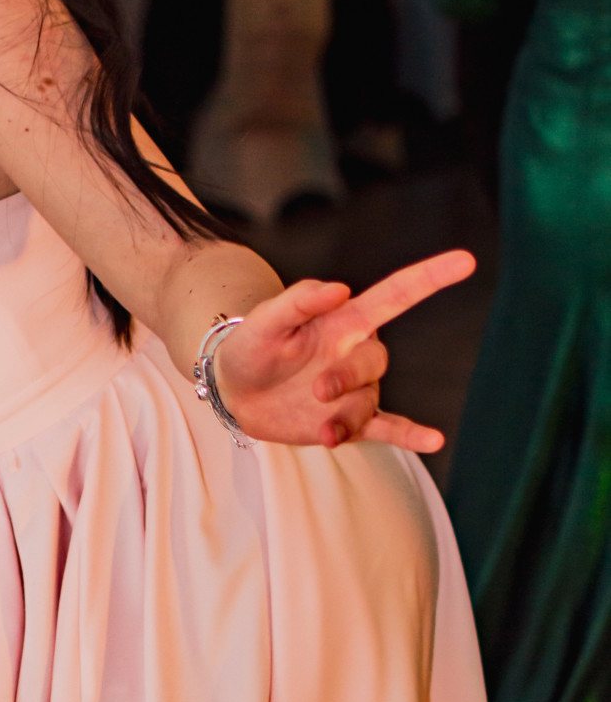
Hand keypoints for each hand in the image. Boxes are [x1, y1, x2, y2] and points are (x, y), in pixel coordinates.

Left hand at [212, 251, 475, 452]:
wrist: (237, 394)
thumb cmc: (253, 348)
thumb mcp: (264, 320)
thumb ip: (299, 301)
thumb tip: (340, 288)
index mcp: (344, 321)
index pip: (395, 295)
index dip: (429, 277)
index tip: (465, 260)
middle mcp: (357, 353)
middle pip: (375, 361)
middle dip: (349, 377)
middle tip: (318, 389)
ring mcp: (357, 389)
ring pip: (369, 401)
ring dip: (347, 417)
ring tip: (323, 431)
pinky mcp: (352, 422)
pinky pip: (390, 428)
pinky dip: (410, 435)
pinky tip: (434, 441)